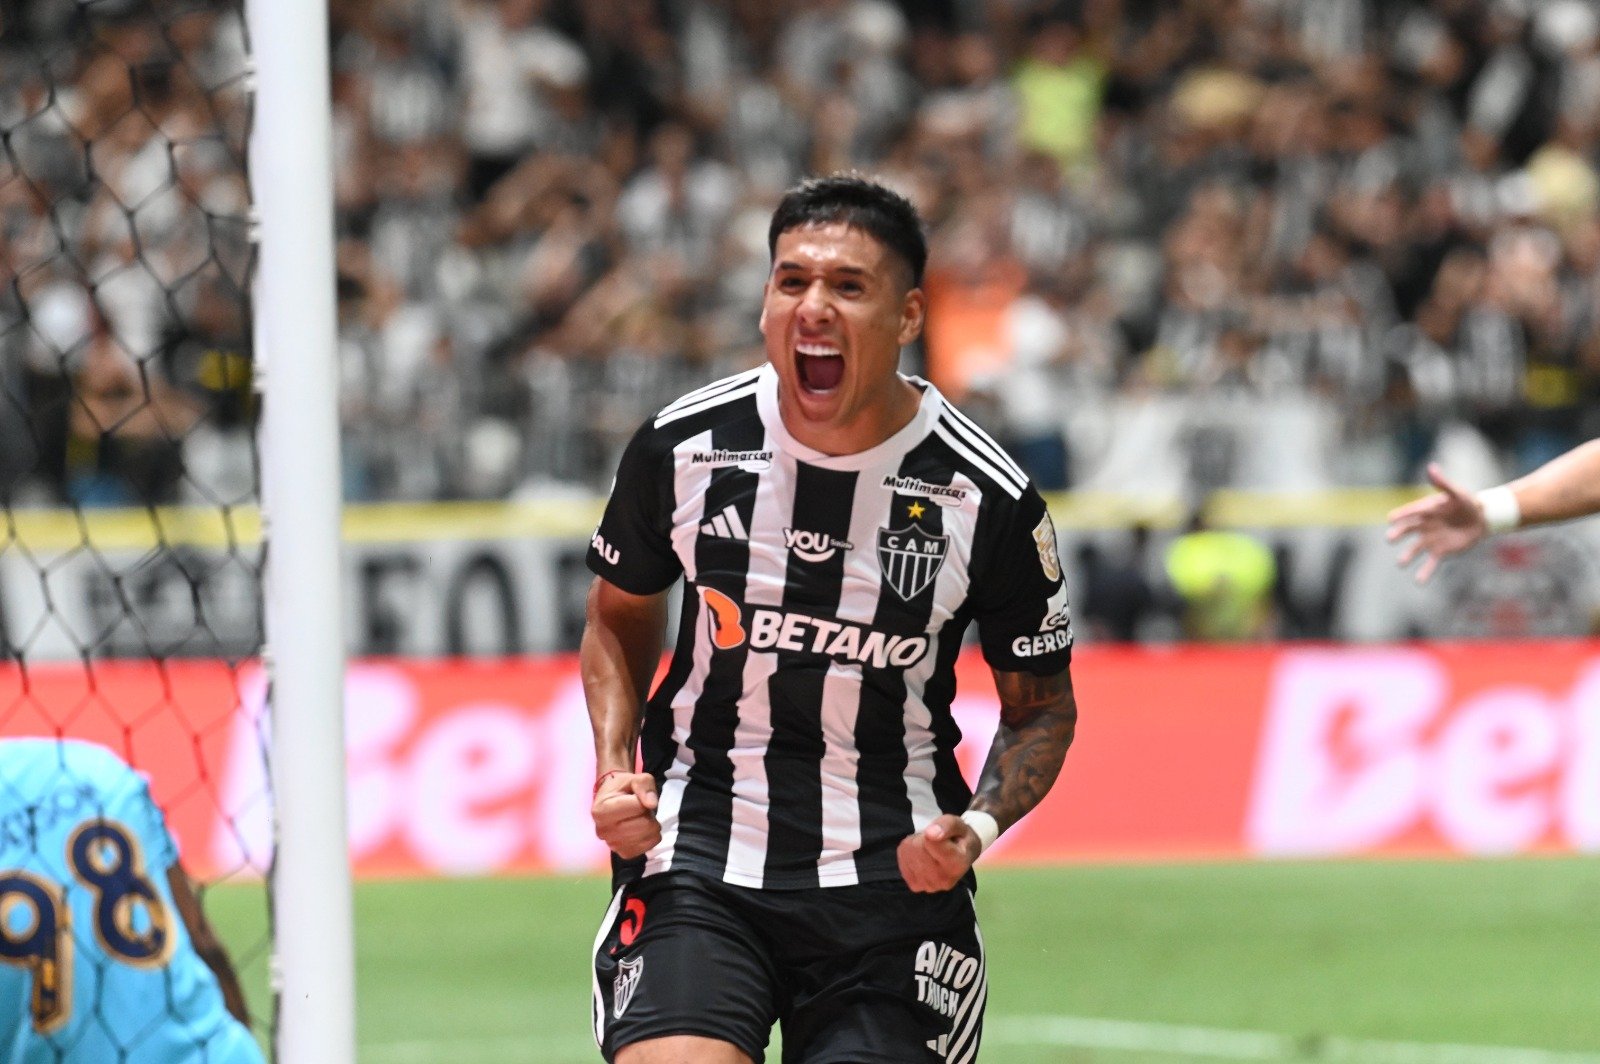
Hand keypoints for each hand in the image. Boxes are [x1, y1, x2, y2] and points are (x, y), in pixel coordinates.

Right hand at [592, 772, 660, 858]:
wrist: (612, 801)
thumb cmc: (623, 788)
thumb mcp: (635, 778)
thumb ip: (644, 785)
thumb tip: (652, 804)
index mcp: (601, 810)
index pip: (639, 807)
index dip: (643, 799)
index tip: (634, 797)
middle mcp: (603, 831)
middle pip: (645, 824)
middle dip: (648, 813)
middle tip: (639, 808)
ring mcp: (612, 845)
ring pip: (648, 836)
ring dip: (650, 825)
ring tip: (638, 817)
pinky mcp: (623, 853)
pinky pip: (648, 847)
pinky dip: (650, 837)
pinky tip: (640, 829)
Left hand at [897, 814, 980, 892]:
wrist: (959, 858)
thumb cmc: (961, 839)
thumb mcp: (960, 825)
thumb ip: (947, 825)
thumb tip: (930, 833)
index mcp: (958, 864)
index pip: (932, 842)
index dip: (932, 832)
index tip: (939, 832)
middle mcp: (943, 880)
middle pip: (918, 846)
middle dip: (924, 838)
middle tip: (936, 841)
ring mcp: (928, 885)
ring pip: (909, 851)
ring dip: (915, 844)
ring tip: (929, 848)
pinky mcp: (914, 885)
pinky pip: (902, 858)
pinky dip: (909, 852)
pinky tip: (922, 855)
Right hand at [1385, 463, 1488, 583]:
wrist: (1481, 519)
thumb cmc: (1467, 502)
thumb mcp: (1456, 492)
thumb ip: (1442, 483)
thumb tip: (1431, 468)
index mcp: (1425, 510)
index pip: (1409, 513)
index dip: (1400, 516)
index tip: (1391, 519)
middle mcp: (1423, 526)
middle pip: (1407, 531)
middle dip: (1398, 534)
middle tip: (1390, 538)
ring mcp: (1430, 540)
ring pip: (1415, 549)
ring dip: (1407, 556)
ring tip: (1401, 563)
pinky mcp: (1440, 552)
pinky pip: (1430, 563)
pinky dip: (1424, 572)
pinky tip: (1419, 581)